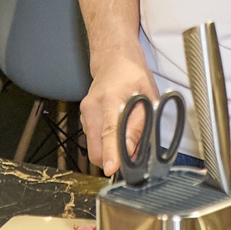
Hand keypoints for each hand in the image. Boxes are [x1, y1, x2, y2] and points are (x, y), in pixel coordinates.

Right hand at [81, 62, 159, 176]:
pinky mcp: (83, 119)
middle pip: (97, 149)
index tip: (112, 168)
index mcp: (110, 99)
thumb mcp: (147, 98)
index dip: (111, 152)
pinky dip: (106, 144)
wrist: (113, 61)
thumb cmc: (132, 76)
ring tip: (128, 137)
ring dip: (110, 151)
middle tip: (133, 155)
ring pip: (94, 148)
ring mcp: (84, 114)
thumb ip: (139, 126)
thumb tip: (132, 153)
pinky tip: (118, 132)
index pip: (109, 131)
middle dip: (114, 159)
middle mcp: (92, 107)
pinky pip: (93, 141)